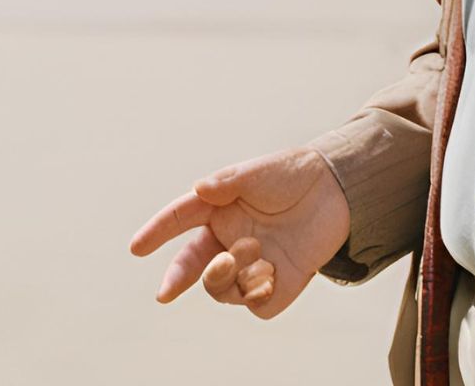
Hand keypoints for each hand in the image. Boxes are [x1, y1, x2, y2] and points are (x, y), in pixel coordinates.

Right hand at [127, 147, 350, 318]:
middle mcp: (228, 239)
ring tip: (255, 251)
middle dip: (176, 279)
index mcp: (217, 209)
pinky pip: (255, 304)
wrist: (338, 191)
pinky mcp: (275, 286)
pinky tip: (271, 275)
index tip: (136, 248)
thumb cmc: (292, 175)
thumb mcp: (259, 171)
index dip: (156, 233)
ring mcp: (250, 265)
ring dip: (228, 276)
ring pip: (220, 288)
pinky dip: (256, 294)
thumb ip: (229, 182)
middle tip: (166, 292)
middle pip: (192, 266)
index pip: (179, 220)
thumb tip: (199, 189)